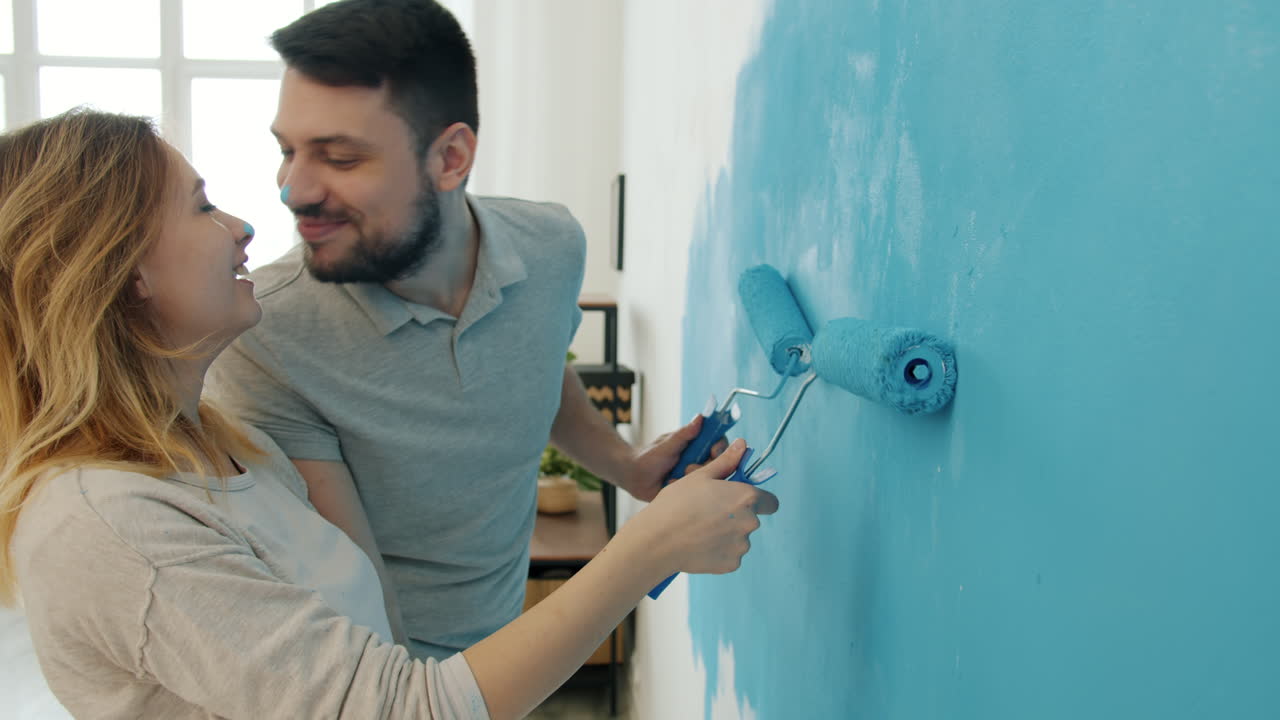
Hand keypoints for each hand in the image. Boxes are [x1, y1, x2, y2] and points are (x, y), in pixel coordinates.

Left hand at [622, 414, 729, 501]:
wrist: (633, 476)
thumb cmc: (649, 456)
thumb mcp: (668, 444)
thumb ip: (685, 433)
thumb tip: (700, 417)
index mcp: (695, 446)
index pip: (718, 444)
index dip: (720, 447)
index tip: (713, 451)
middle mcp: (698, 461)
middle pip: (716, 463)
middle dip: (703, 465)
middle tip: (687, 467)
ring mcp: (694, 476)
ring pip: (707, 478)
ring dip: (691, 477)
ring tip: (674, 476)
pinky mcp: (688, 490)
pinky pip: (695, 492)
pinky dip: (684, 488)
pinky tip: (671, 484)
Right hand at [633, 439, 779, 576]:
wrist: (657, 540)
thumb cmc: (677, 503)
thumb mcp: (701, 476)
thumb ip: (726, 462)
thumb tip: (742, 444)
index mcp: (746, 497)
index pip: (770, 502)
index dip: (758, 500)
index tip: (739, 500)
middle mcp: (750, 522)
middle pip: (751, 519)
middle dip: (736, 516)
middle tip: (708, 513)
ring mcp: (741, 546)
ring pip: (739, 538)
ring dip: (726, 534)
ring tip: (699, 529)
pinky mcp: (731, 564)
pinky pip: (730, 554)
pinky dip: (718, 551)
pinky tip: (699, 545)